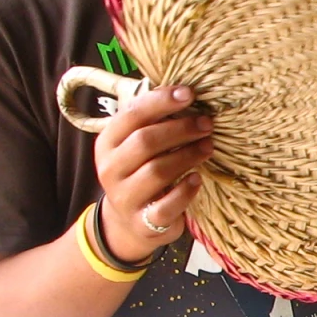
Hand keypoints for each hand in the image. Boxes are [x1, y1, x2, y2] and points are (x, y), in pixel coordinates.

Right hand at [92, 84, 212, 261]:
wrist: (129, 222)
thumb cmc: (140, 172)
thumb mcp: (136, 147)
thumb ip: (153, 124)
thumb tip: (186, 94)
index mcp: (107, 142)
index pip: (131, 115)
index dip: (160, 102)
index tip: (189, 94)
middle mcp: (111, 168)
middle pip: (145, 141)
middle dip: (180, 129)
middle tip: (207, 124)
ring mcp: (125, 196)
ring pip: (157, 171)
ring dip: (188, 155)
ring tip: (208, 147)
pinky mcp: (143, 221)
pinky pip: (166, 205)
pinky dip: (185, 191)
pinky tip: (198, 179)